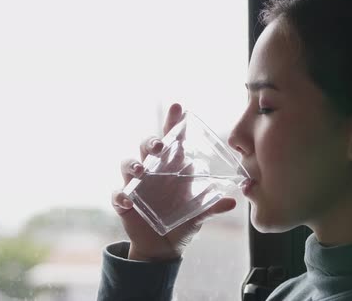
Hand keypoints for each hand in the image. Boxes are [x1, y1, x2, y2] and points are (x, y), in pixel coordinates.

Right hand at [112, 103, 236, 260]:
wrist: (164, 245)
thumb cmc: (182, 220)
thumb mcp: (199, 213)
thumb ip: (212, 207)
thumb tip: (232, 202)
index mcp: (172, 167)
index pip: (172, 139)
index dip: (173, 122)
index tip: (178, 107)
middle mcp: (153, 171)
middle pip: (147, 146)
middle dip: (151, 142)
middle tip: (159, 146)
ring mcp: (137, 185)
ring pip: (128, 164)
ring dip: (132, 164)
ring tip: (140, 171)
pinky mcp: (125, 202)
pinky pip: (118, 194)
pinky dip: (121, 196)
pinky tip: (127, 201)